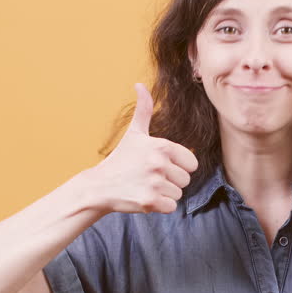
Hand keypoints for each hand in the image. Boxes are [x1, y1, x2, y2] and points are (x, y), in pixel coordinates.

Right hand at [90, 83, 198, 213]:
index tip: (160, 166)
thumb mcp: (134, 133)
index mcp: (161, 146)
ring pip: (178, 194)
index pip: (192, 163)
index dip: (179, 166)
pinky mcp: (150, 201)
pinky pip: (172, 207)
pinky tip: (145, 198)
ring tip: (146, 186)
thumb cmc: (120, 160)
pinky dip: (160, 206)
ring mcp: (154, 183)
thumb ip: (143, 110)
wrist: (99, 186)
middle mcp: (159, 163)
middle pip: (186, 180)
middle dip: (171, 181)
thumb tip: (140, 85)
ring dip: (165, 194)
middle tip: (150, 177)